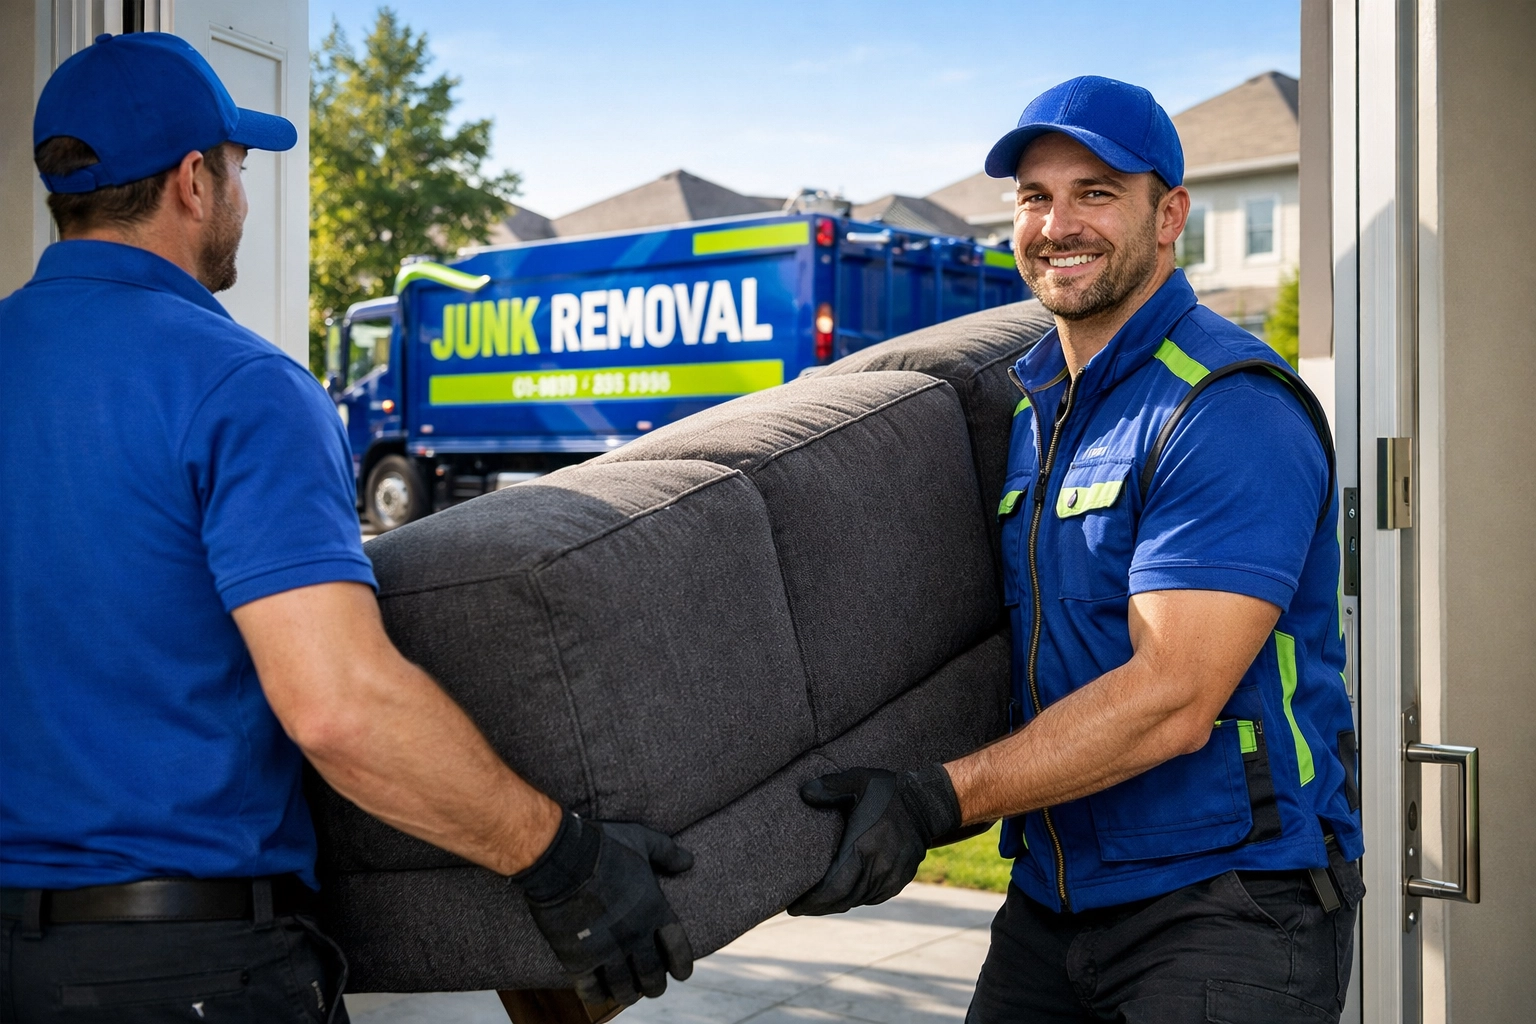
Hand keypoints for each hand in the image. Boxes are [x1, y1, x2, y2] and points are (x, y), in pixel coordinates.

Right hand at [514, 813, 694, 1006]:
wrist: (563, 857)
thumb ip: (667, 852)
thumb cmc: (604, 845)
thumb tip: (689, 861)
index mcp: (654, 910)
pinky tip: (599, 994)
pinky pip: (591, 990)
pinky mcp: (578, 959)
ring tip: (628, 994)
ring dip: (628, 994)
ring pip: (624, 988)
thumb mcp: (642, 840)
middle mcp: (635, 936)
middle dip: (654, 986)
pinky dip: (597, 996)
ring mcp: (607, 950)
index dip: (682, 965)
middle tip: (652, 987)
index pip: (678, 949)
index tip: (682, 973)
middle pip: (652, 975)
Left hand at [789, 764, 960, 915]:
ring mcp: (891, 877)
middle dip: (818, 907)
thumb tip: (803, 794)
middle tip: (798, 908)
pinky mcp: (899, 880)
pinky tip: (842, 895)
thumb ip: (829, 787)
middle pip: (842, 899)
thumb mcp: (857, 781)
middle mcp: (878, 868)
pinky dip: (855, 899)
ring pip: (857, 900)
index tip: (792, 906)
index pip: (833, 888)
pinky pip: (872, 897)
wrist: (927, 804)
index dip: (812, 902)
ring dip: (836, 904)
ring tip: (815, 903)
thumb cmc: (887, 791)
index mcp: (863, 847)